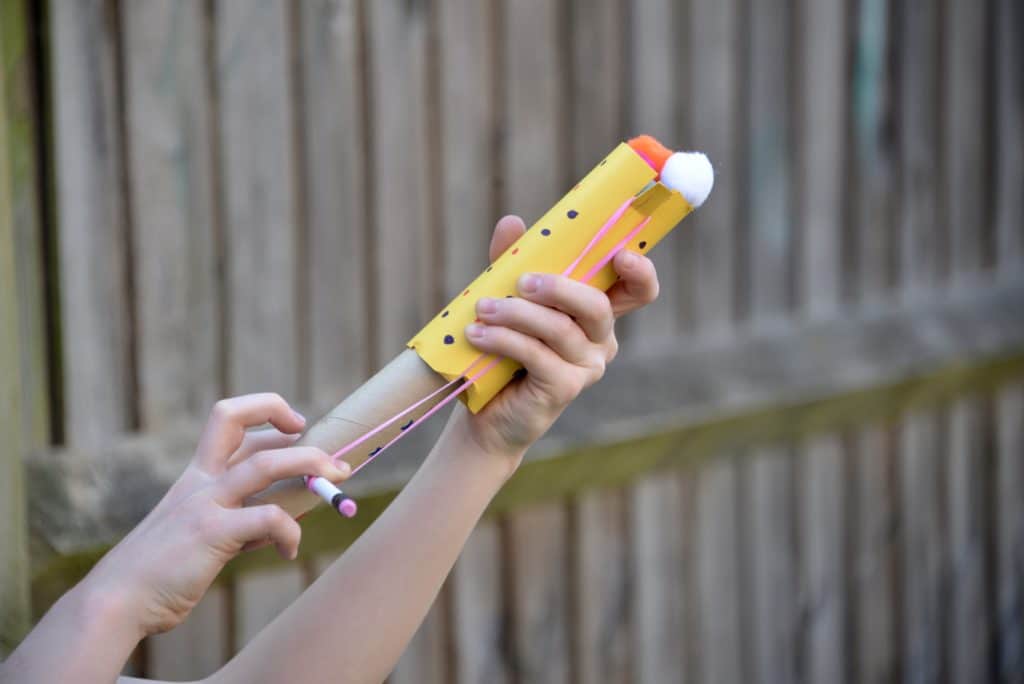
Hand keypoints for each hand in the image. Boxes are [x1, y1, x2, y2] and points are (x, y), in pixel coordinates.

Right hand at [81, 393, 350, 636]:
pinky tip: (289, 551)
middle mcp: (200, 480)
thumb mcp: (200, 531)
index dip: (267, 411)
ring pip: (264, 464)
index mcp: (196, 474)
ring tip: (334, 485)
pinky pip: (268, 518)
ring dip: (308, 466)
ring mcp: (204, 503)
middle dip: (290, 425)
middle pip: (238, 421)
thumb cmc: (163, 570)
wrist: (116, 601)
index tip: (295, 426)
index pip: (229, 418)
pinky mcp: (211, 533)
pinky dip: (290, 532)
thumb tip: (283, 515)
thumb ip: (237, 517)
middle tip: (332, 458)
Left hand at [447, 214, 660, 469]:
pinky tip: (478, 334)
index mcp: (596, 313)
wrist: (485, 411)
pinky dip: (504, 340)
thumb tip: (512, 223)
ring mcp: (587, 367)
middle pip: (597, 306)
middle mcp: (601, 340)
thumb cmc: (502, 349)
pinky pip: (537, 354)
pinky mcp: (565, 388)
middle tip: (521, 281)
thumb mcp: (507, 298)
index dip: (641, 272)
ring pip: (560, 329)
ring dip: (516, 314)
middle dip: (559, 288)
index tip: (621, 253)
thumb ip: (512, 261)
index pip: (638, 291)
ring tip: (482, 309)